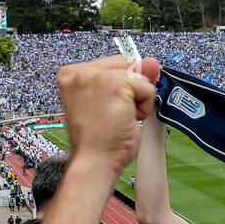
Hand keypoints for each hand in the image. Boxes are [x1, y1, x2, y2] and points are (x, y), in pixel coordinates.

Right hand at [56, 55, 158, 176]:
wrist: (95, 162)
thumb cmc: (99, 140)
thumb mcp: (114, 102)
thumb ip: (133, 77)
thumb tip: (152, 62)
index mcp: (72, 74)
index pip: (115, 65)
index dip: (121, 88)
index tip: (105, 109)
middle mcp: (81, 71)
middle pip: (127, 65)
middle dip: (130, 91)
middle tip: (112, 115)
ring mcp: (97, 76)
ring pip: (139, 77)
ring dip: (137, 100)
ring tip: (117, 118)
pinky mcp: (116, 84)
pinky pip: (147, 88)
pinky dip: (144, 107)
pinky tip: (125, 120)